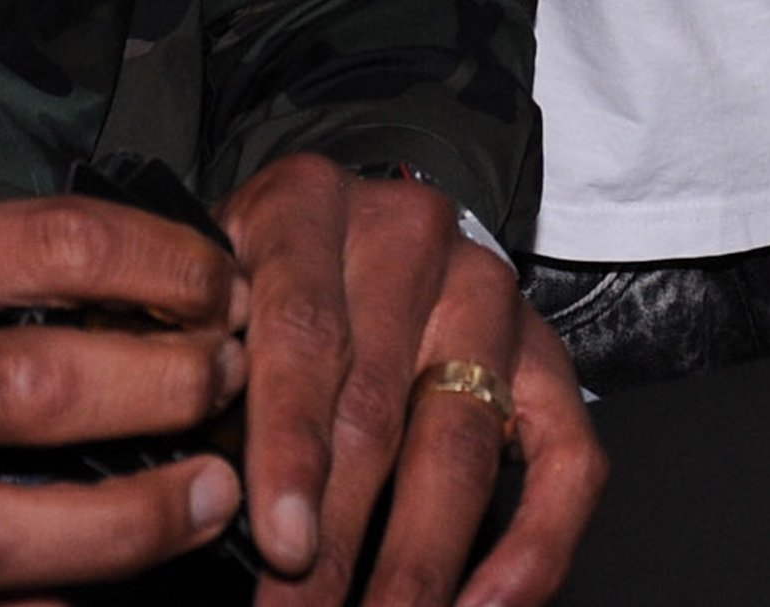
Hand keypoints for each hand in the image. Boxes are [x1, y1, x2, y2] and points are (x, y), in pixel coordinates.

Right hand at [0, 195, 248, 605]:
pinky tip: (148, 578)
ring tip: (215, 490)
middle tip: (229, 378)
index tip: (221, 283)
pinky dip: (81, 602)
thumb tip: (163, 271)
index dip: (164, 265)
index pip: (51, 244)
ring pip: (9, 537)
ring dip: (140, 521)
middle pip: (37, 388)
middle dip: (165, 386)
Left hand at [220, 156, 600, 606]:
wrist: (341, 230)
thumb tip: (203, 494)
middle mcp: (408, 234)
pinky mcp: (545, 355)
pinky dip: (531, 552)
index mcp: (308, 203)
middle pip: (377, 405)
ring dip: (416, 564)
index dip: (291, 446)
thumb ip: (207, 373)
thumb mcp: (212, 292)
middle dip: (336, 541)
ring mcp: (487, 293)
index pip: (304, 328)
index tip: (280, 542)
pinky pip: (566, 462)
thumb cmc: (255, 281)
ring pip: (458, 445)